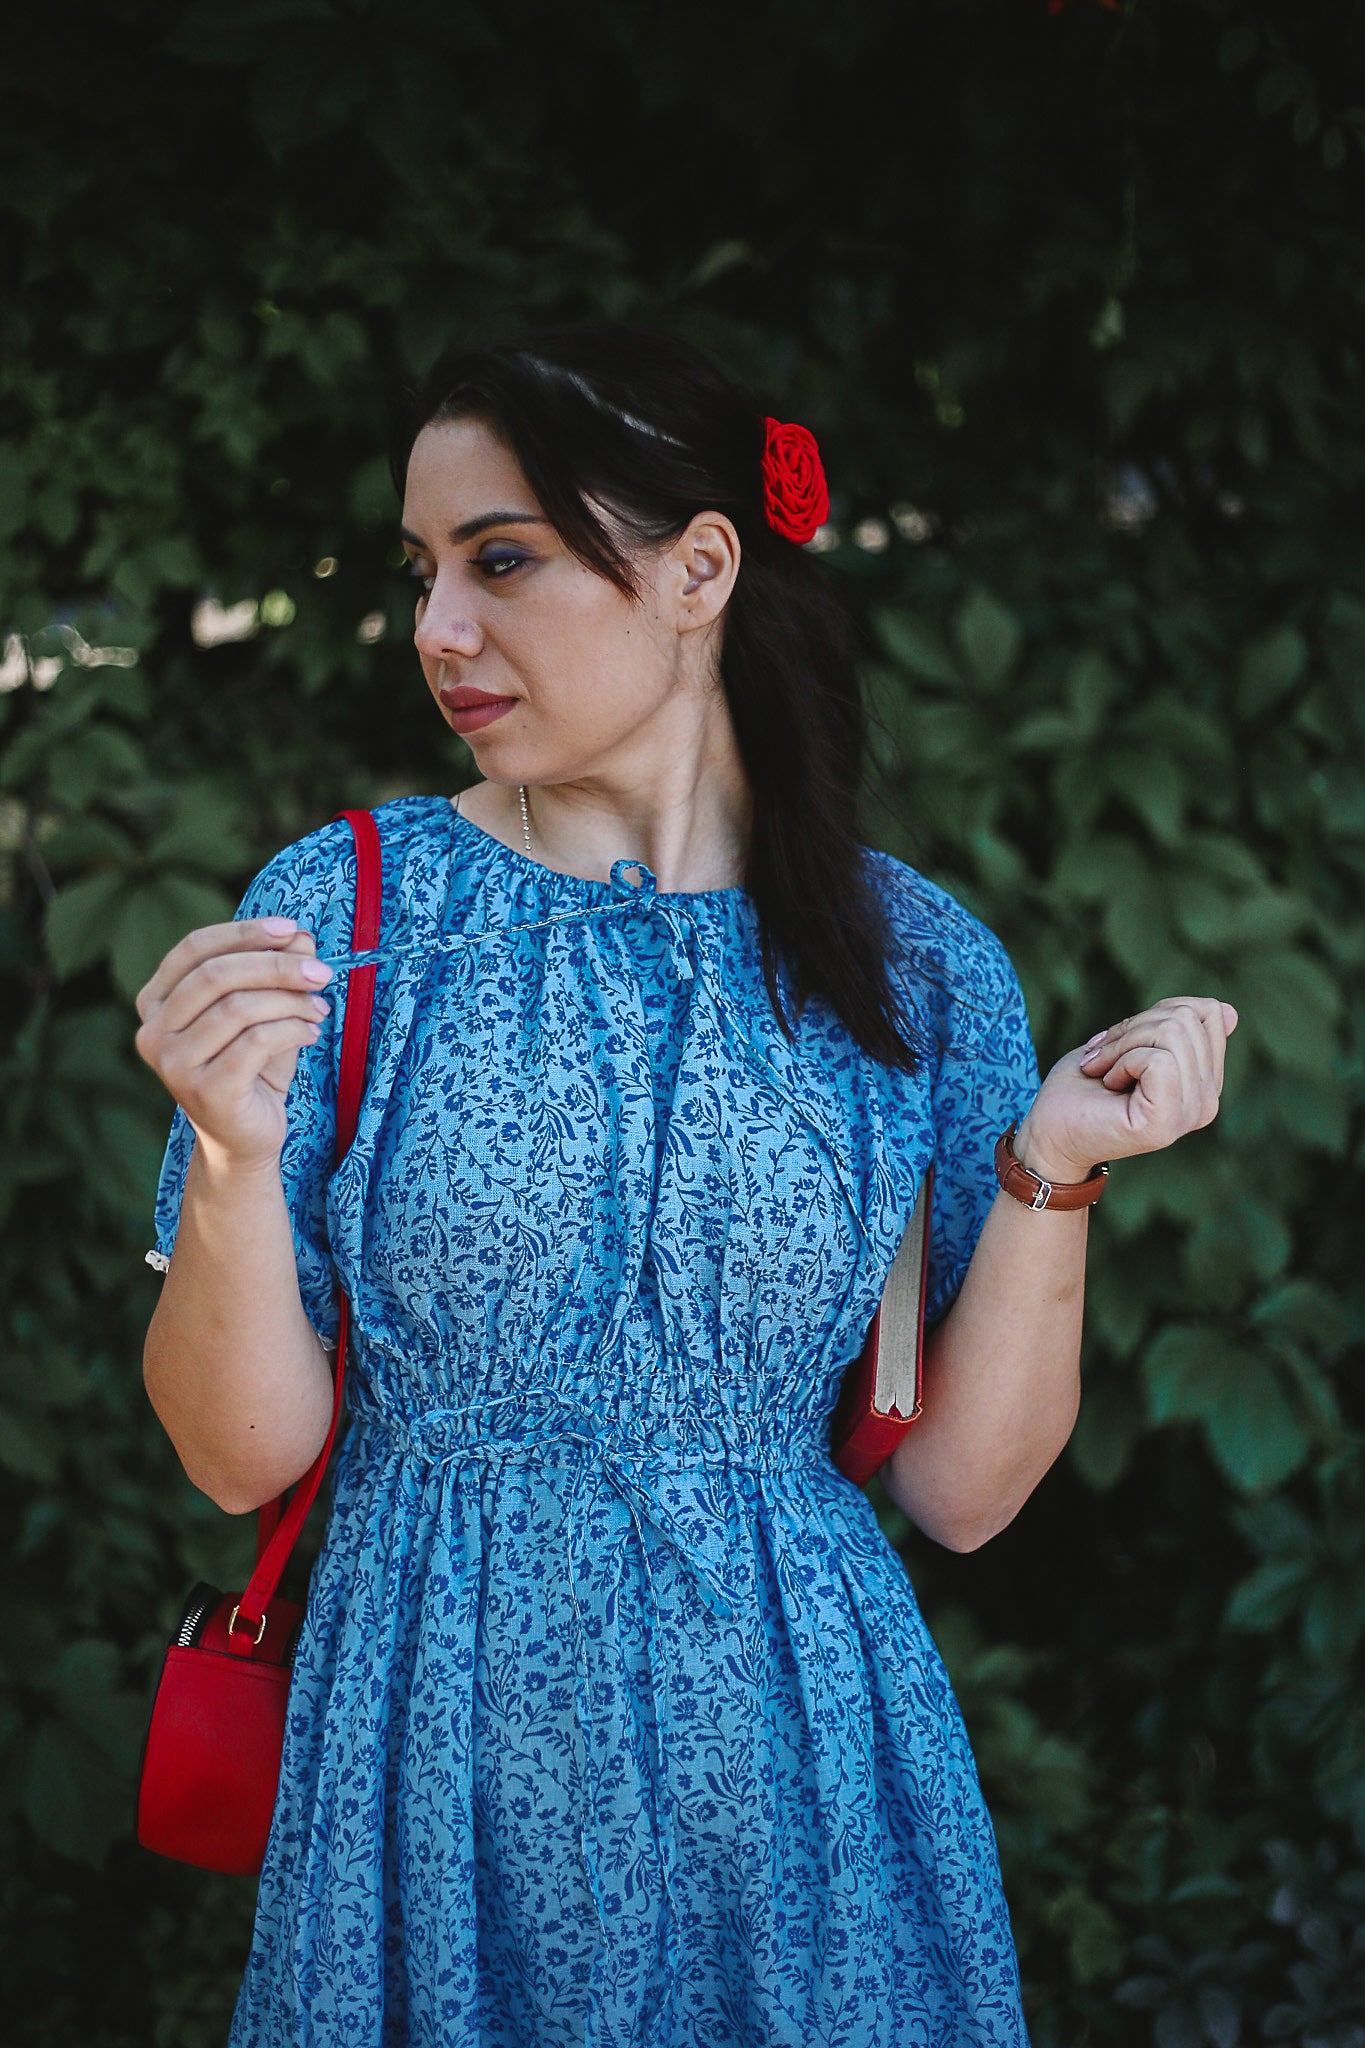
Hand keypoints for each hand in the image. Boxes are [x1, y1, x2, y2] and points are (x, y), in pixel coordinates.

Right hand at [134, 917, 333, 1171]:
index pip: (194, 949)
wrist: (245, 1138)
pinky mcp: (205, 1090)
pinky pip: (255, 1042)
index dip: (243, 932)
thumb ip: (275, 971)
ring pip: (238, 1008)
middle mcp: (153, 1032)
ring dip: (290, 1001)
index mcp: (155, 1002)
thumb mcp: (264, 1010)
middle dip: (276, 966)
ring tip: (320, 1008)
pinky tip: (311, 1033)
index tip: (291, 929)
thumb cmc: (251, 1067)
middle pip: (216, 975)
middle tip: (321, 971)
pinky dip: (292, 1030)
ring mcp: (173, 1065)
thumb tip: (300, 936)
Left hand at [1012, 997, 1238, 1182]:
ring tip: (1103, 1072)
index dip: (1156, 1013)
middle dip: (1132, 1028)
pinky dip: (1122, 1061)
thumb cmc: (1083, 1086)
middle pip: (1186, 1020)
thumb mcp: (1133, 1039)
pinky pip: (1158, 1059)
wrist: (1049, 1132)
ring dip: (1122, 1044)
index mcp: (1205, 1083)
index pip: (1209, 1014)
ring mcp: (1191, 1114)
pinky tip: (1109, 1085)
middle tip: (1102, 1059)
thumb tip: (1228, 1011)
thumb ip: (1178, 1026)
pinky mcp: (1166, 1121)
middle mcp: (1207, 1102)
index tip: (1121, 1042)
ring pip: (1172, 1033)